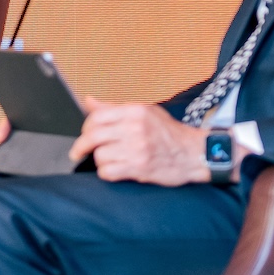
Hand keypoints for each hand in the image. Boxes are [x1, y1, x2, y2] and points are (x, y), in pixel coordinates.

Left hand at [69, 97, 210, 185]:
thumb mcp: (145, 112)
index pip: (96, 117)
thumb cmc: (169, 133)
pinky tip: (115, 170)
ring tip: (110, 160)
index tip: (84, 135)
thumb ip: (114, 108)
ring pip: (99, 156)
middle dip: (81, 146)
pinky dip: (107, 173)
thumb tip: (89, 101)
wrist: (195, 153)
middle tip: (78, 152)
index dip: (85, 127)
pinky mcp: (140, 168)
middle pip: (93, 136)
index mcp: (135, 111)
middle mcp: (135, 128)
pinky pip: (108, 172)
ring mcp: (137, 149)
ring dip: (100, 160)